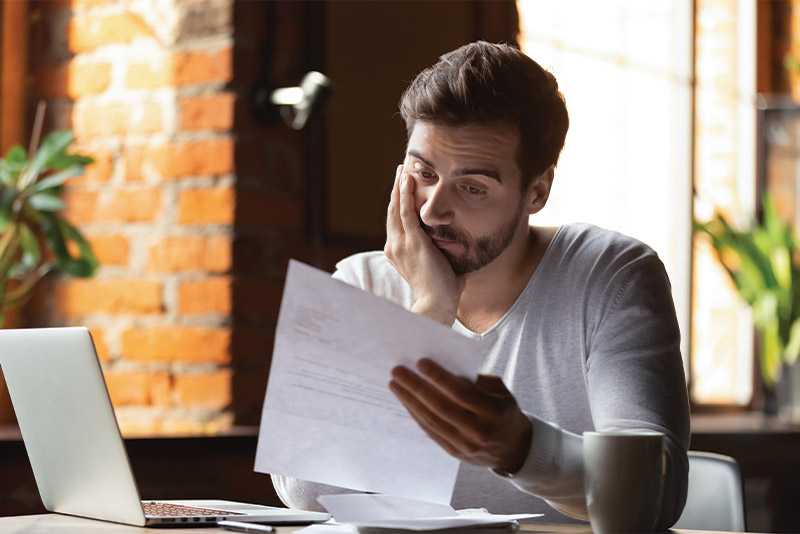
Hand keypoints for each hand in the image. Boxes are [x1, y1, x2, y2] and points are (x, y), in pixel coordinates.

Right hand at [384, 165, 464, 324]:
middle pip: (392, 211)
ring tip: (402, 169)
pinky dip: (405, 193)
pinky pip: (406, 212)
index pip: (396, 222)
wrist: (437, 305)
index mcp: (398, 252)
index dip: (398, 203)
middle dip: (397, 189)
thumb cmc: (443, 291)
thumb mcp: (440, 266)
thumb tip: (458, 246)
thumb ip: (444, 254)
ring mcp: (401, 243)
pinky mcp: (412, 241)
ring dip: (399, 186)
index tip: (403, 188)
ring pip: (396, 207)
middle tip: (400, 170)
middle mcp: (394, 246)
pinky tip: (407, 178)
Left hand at [389, 358, 532, 474]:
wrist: (513, 448)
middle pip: (441, 407)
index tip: (420, 362)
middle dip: (416, 387)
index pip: (461, 393)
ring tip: (395, 384)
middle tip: (398, 371)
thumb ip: (477, 380)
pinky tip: (406, 401)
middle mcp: (479, 431)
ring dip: (410, 401)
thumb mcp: (500, 390)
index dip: (439, 377)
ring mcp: (465, 445)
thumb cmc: (503, 410)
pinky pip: (430, 431)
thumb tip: (445, 368)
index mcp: (494, 412)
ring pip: (431, 420)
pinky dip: (416, 415)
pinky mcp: (454, 452)